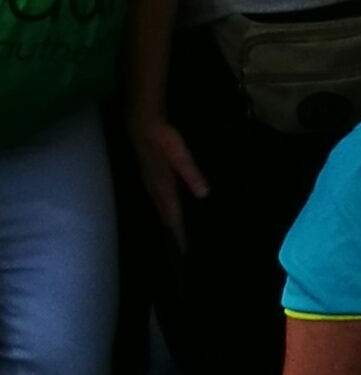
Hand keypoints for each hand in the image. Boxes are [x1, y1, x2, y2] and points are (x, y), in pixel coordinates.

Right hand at [130, 109, 208, 245]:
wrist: (142, 125)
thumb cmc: (164, 140)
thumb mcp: (181, 156)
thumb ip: (191, 175)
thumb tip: (204, 194)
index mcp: (164, 188)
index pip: (173, 216)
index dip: (179, 232)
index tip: (186, 248)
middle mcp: (155, 189)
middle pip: (166, 215)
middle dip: (174, 230)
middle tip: (184, 245)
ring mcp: (150, 183)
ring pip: (161, 207)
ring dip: (169, 219)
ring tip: (179, 230)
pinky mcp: (150, 176)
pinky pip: (158, 198)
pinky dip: (165, 207)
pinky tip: (170, 205)